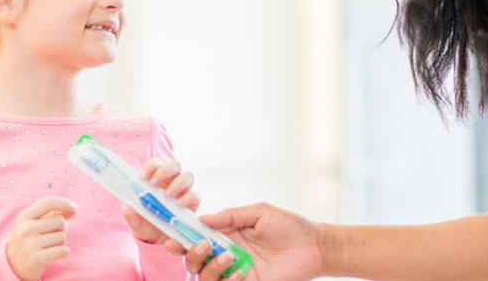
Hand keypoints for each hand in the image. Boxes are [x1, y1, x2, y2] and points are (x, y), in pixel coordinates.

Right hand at [6, 196, 76, 280]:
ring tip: (48, 246)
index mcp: (24, 216)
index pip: (48, 202)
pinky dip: (65, 252)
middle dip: (62, 228)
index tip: (74, 209)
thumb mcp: (34, 223)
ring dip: (61, 242)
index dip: (65, 203)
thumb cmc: (29, 239)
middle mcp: (25, 229)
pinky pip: (63, 250)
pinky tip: (55, 254)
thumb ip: (52, 213)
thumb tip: (73, 209)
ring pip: (62, 237)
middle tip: (51, 236)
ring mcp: (30, 244)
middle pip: (60, 221)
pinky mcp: (37, 259)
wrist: (14, 265)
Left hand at [124, 158, 201, 243]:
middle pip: (175, 164)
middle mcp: (170, 183)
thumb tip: (130, 207)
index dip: (151, 166)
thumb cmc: (144, 224)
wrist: (155, 242)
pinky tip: (179, 205)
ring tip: (168, 196)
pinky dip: (189, 198)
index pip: (156, 163)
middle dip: (165, 170)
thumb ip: (130, 213)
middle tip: (155, 184)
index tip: (144, 177)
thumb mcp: (133, 220)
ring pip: (188, 176)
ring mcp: (182, 192)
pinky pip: (196, 196)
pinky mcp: (191, 205)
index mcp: (154, 180)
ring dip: (178, 183)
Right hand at [174, 202, 324, 280]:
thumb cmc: (288, 226)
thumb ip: (230, 216)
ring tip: (229, 256)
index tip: (173, 237)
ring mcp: (235, 272)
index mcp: (226, 235)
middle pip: (194, 260)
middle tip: (203, 245)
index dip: (181, 238)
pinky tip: (241, 271)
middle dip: (191, 254)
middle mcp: (226, 254)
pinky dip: (227, 280)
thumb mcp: (258, 213)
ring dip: (210, 267)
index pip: (196, 238)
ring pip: (205, 277)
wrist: (314, 246)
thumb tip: (202, 219)